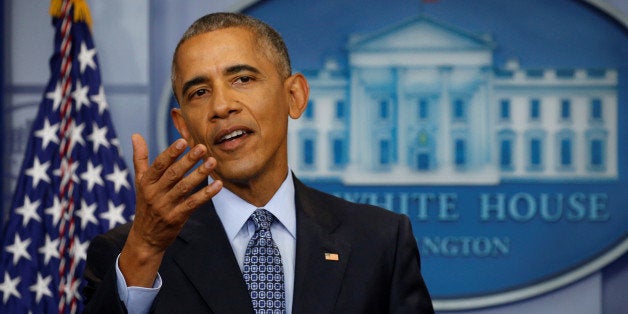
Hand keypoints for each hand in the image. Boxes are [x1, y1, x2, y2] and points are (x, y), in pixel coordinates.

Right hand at [119, 134, 222, 286]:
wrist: (145, 237)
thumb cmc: (146, 204)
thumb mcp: (140, 182)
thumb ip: (140, 158)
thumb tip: (135, 135)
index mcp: (146, 182)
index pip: (159, 165)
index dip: (171, 153)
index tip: (183, 141)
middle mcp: (155, 193)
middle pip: (173, 174)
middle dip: (188, 160)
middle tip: (202, 147)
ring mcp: (165, 207)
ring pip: (185, 188)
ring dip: (200, 174)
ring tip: (212, 161)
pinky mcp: (177, 218)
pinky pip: (193, 204)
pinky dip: (206, 194)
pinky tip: (218, 185)